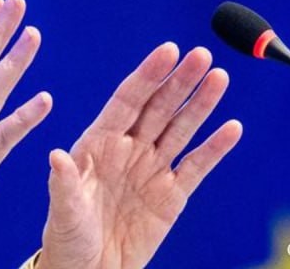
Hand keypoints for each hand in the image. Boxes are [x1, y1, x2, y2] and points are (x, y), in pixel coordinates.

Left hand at [38, 43, 241, 268]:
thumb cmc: (67, 237)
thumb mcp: (63, 211)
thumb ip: (65, 183)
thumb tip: (56, 156)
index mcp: (99, 143)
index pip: (127, 100)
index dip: (148, 75)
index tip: (168, 51)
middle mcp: (128, 149)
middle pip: (159, 107)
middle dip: (179, 80)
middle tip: (201, 54)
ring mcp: (152, 169)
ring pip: (181, 129)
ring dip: (201, 104)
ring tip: (219, 77)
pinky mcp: (172, 195)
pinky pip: (196, 166)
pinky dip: (215, 148)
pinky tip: (232, 127)